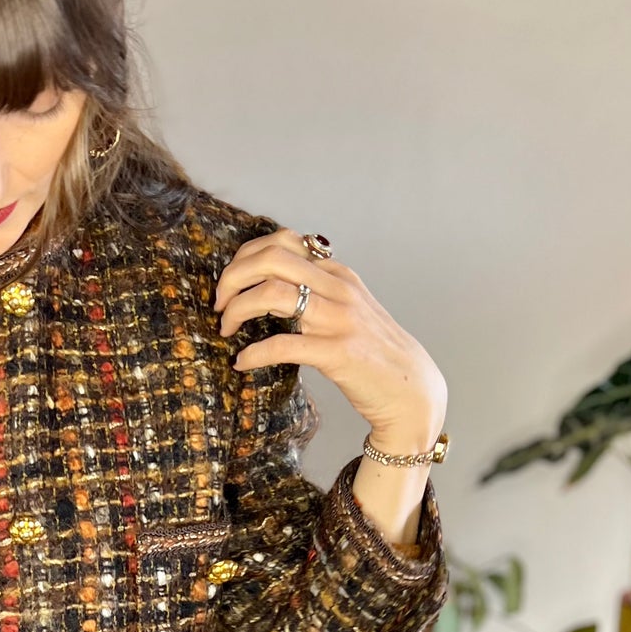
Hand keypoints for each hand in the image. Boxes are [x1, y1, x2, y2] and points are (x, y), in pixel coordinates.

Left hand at [212, 228, 445, 445]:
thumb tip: (271, 288)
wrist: (411, 388)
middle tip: (219, 304)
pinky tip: (243, 362)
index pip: (282, 243)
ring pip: (272, 294)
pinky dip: (253, 353)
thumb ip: (317, 292)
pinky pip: (282, 345)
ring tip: (227, 329)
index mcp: (337, 274)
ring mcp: (339, 319)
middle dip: (233, 278)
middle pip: (271, 259)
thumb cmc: (374, 352)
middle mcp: (338, 288)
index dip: (244, 259)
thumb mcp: (348, 309)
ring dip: (238, 310)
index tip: (230, 284)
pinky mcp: (337, 353)